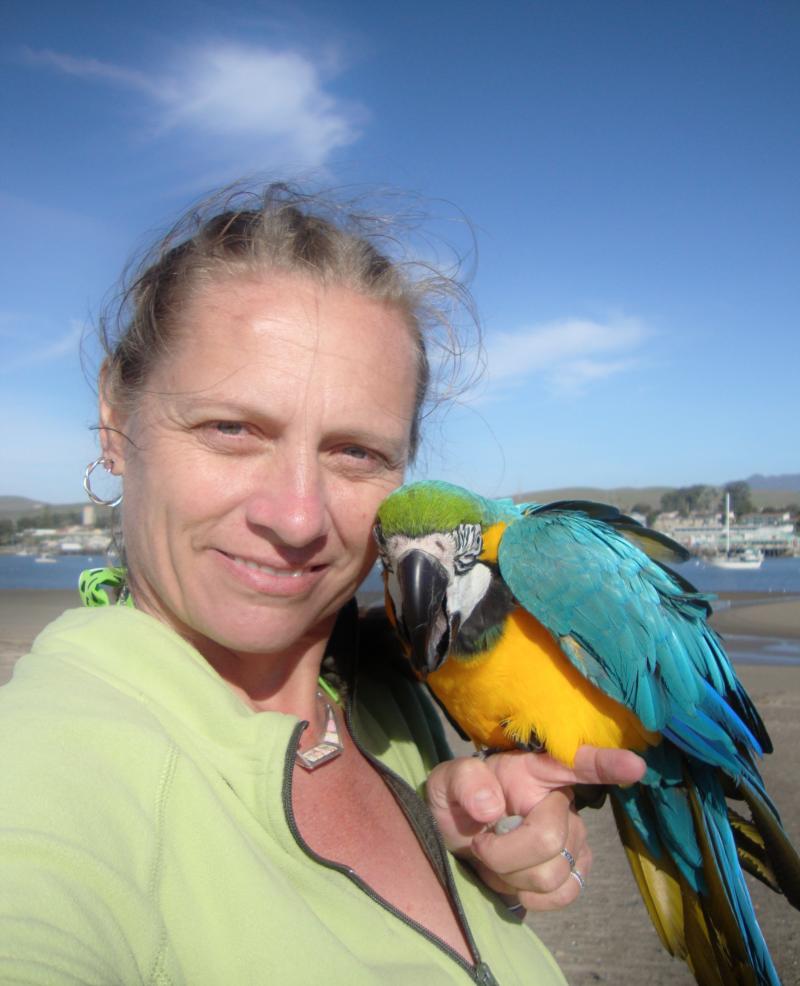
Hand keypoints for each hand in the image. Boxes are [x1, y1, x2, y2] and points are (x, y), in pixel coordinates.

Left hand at [425, 745, 645, 911]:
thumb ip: (464, 782)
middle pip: (548, 840)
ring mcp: (574, 838)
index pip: (576, 763)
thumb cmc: (458, 799)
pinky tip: (514, 878)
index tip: (634, 766)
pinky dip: (528, 896)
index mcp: (536, 769)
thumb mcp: (447, 780)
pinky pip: (563, 895)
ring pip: (551, 874)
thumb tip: (490, 807)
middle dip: (503, 853)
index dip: (607, 764)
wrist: (459, 835)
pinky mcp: (574, 870)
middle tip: (481, 843)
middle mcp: (563, 801)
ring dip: (510, 875)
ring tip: (495, 858)